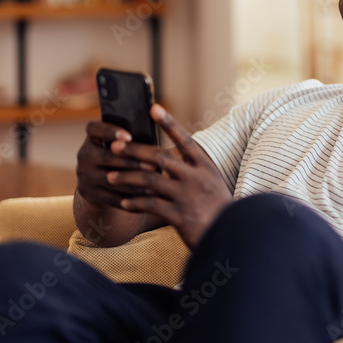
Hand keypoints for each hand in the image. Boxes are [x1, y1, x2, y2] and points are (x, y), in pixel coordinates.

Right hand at [76, 120, 153, 210]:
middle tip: (153, 166)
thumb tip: (155, 133)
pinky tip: (146, 197)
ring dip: (133, 181)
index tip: (129, 136)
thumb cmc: (121, 156)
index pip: (93, 128)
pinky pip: (110, 197)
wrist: (101, 183)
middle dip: (132, 162)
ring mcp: (84, 175)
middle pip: (106, 157)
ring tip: (153, 183)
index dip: (109, 131)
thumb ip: (131, 139)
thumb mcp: (120, 144)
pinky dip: (129, 198)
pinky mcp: (88, 193)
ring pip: (109, 179)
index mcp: (92, 137)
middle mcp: (84, 154)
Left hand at [104, 104, 232, 248]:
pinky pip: (151, 205)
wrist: (231, 235)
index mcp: (205, 165)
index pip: (184, 139)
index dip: (169, 123)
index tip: (153, 108)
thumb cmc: (217, 207)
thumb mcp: (211, 181)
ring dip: (127, 177)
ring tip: (110, 177)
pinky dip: (135, 203)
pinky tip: (123, 203)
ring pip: (150, 180)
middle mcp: (196, 177)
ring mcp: (187, 196)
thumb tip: (164, 156)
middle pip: (160, 157)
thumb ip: (192, 168)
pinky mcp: (180, 216)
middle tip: (114, 146)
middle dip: (134, 151)